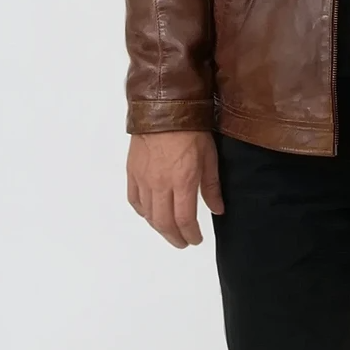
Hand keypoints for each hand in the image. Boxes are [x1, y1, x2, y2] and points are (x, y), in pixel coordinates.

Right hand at [126, 129, 224, 247]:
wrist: (164, 107)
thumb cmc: (192, 129)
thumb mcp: (209, 155)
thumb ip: (212, 185)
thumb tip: (217, 210)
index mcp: (183, 181)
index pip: (185, 220)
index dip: (191, 234)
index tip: (196, 239)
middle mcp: (161, 185)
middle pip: (164, 223)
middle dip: (175, 237)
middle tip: (183, 241)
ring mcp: (144, 179)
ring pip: (148, 215)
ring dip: (159, 227)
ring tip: (169, 230)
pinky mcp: (132, 172)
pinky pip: (134, 200)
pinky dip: (142, 212)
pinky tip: (149, 213)